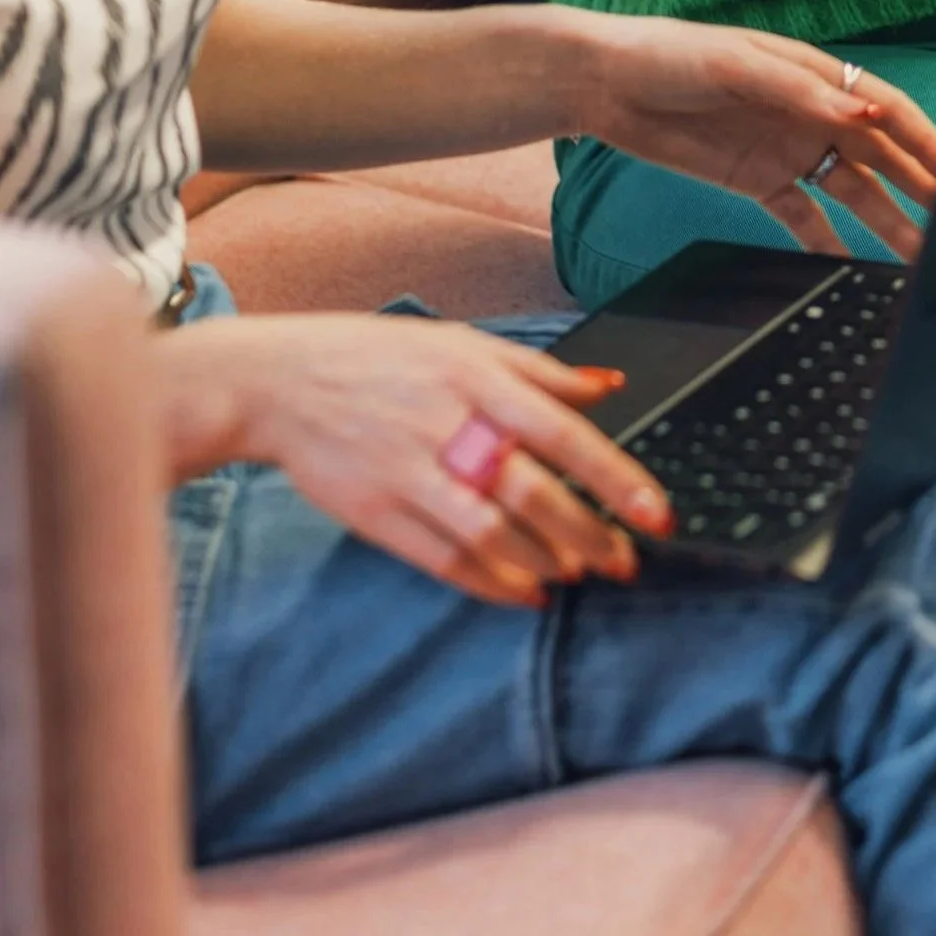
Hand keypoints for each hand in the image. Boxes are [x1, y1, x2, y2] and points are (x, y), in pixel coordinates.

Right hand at [158, 314, 673, 606]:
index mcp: (476, 378)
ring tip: (580, 574)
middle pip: (532, 491)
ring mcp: (409, 473)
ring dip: (544, 561)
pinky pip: (445, 559)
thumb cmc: (380, 358)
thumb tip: (608, 387)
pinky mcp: (378, 514)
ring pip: (491, 532)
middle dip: (589, 533)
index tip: (655, 511)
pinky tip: (525, 591)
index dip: (614, 476)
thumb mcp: (463, 344)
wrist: (279, 383)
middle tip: (626, 560)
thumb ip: (538, 370)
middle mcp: (447, 425)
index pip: (562, 432)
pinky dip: (491, 582)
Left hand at [557, 10, 935, 258]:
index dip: (929, 141)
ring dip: (888, 222)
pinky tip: (853, 271)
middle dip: (923, 187)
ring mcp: (789, 150)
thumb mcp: (738, 66)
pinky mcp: (760, 182)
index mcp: (817, 75)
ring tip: (919, 258)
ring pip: (854, 192)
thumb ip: (804, 91)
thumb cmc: (671, 55)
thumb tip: (866, 112)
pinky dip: (831, 244)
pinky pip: (807, 218)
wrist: (604, 85)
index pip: (889, 110)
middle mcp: (813, 113)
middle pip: (883, 155)